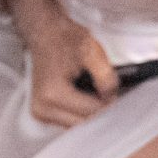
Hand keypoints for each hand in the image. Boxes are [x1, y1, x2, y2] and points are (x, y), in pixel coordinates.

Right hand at [23, 1, 119, 127]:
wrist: (44, 31)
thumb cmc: (64, 38)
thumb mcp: (92, 52)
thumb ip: (106, 78)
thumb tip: (112, 98)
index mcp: (53, 94)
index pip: (92, 112)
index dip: (110, 101)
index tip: (117, 91)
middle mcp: (42, 108)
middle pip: (85, 123)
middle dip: (100, 109)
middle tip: (109, 91)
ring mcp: (40, 112)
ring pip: (78, 125)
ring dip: (90, 113)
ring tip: (95, 91)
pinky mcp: (41, 113)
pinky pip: (69, 121)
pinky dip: (80, 112)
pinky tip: (86, 97)